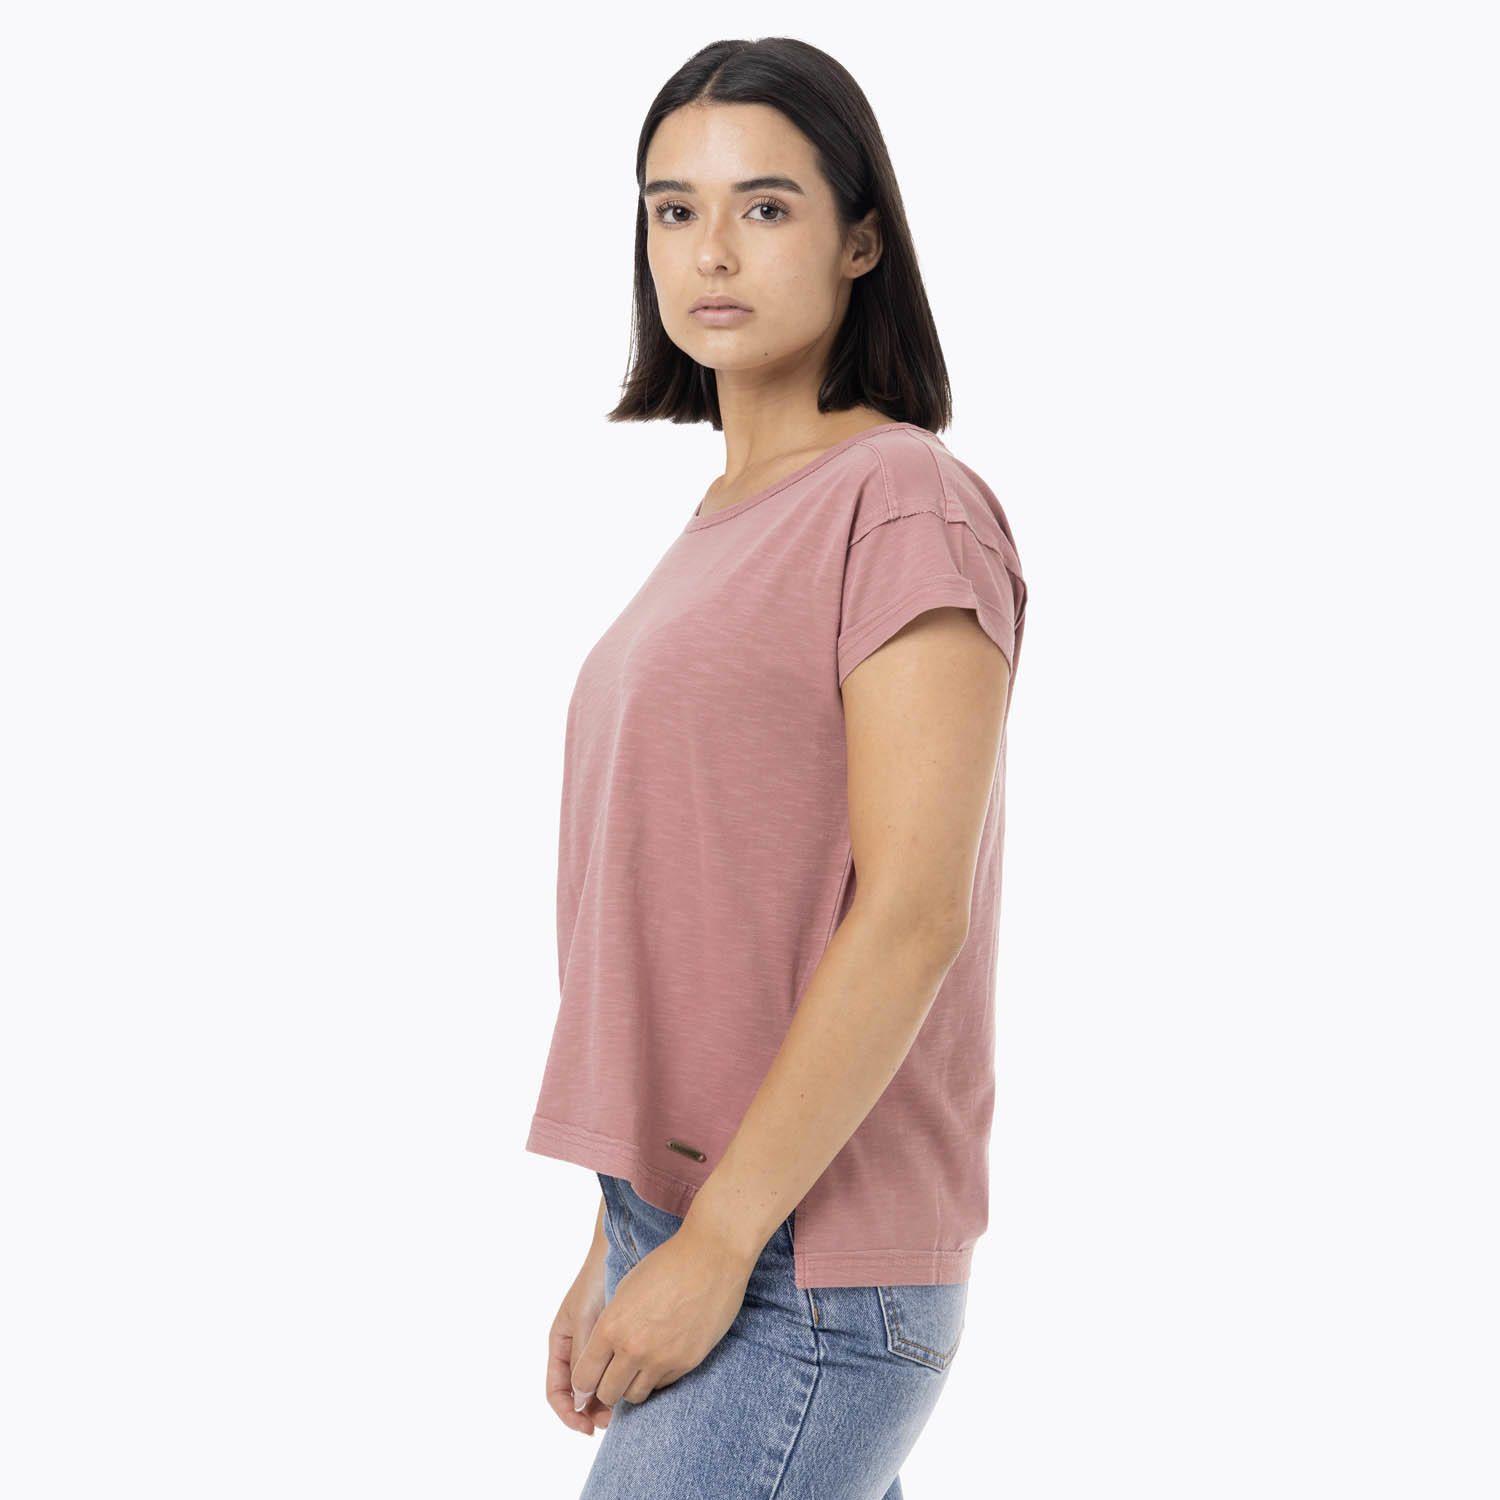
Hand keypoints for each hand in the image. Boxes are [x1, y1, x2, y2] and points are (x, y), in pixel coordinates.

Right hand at [544, 1243, 614, 1436]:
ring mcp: (597, 1343)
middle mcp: (577, 1347)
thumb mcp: (586, 1322)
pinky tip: (634, 1386)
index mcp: (561, 1343)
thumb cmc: (598, 1282)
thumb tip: (581, 1399)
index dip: (568, 1413)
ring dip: (606, 1400)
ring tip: (624, 1408)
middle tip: (611, 1421)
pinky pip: (614, 1369)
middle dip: (591, 1411)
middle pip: (579, 1392)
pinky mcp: (618, 1339)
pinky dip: (620, 1382)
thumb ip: (582, 1358)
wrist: (621, 1250)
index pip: (557, 1391)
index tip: (586, 1428)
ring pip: (597, 1383)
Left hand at [569, 1219, 754, 1408]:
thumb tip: (600, 1355)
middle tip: (612, 1376)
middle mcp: (633, 1348)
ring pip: (635, 1396)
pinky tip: (661, 1356)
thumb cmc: (666, 1264)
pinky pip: (662, 1384)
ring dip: (631, 1385)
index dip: (582, 1383)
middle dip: (605, 1388)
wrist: (711, 1257)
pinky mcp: (687, 1362)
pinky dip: (657, 1376)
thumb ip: (610, 1326)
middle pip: (607, 1394)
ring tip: (637, 1367)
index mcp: (611, 1327)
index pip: (583, 1377)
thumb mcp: (625, 1290)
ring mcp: (662, 1359)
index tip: (587, 1382)